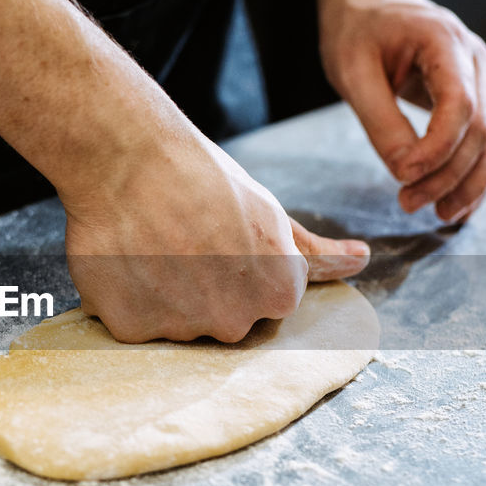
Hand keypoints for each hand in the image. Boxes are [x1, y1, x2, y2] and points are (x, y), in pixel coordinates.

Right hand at [62, 132, 368, 342]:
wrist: (126, 156)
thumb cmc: (202, 176)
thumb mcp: (268, 210)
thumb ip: (313, 252)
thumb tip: (362, 260)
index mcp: (277, 294)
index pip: (263, 301)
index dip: (237, 267)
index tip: (217, 237)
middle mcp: (235, 321)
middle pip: (220, 318)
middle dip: (201, 287)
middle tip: (180, 238)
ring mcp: (181, 329)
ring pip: (174, 323)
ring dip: (161, 293)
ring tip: (147, 242)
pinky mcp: (131, 329)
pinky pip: (132, 323)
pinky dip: (125, 297)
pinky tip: (123, 256)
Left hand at [318, 0, 485, 223]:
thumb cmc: (355, 28)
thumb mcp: (352, 70)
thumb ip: (379, 121)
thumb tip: (404, 172)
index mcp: (445, 41)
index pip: (460, 105)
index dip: (436, 149)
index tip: (403, 177)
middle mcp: (474, 57)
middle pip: (481, 128)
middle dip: (449, 174)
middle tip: (408, 204)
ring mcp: (479, 76)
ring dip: (471, 181)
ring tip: (440, 215)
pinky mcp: (471, 94)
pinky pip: (485, 138)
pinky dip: (475, 173)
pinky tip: (457, 203)